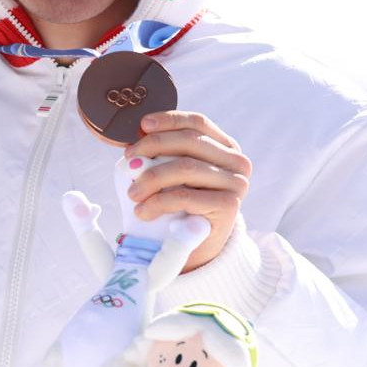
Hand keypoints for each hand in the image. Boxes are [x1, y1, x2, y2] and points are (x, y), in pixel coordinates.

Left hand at [123, 111, 251, 272]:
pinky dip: (157, 202)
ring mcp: (236, 183)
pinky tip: (143, 211)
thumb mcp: (170, 172)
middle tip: (129, 160)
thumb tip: (138, 133)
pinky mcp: (229, 206)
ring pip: (185, 167)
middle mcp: (236, 162)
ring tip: (132, 193)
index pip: (197, 123)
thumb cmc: (178, 205)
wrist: (193, 247)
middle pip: (189, 141)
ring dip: (150, 178)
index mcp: (225, 147)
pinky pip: (184, 196)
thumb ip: (161, 151)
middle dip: (152, 146)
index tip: (143, 125)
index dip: (169, 119)